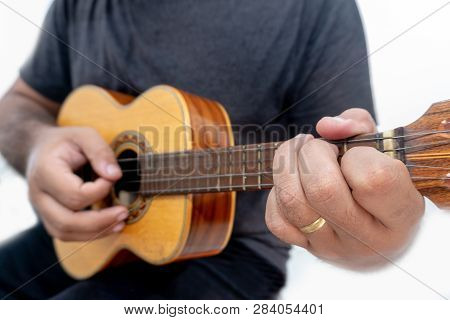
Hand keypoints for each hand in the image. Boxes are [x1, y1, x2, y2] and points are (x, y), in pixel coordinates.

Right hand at [26, 126, 127, 240]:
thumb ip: (100, 151)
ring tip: (120, 222)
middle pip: (67, 221)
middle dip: (100, 221)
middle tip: (124, 212)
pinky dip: (89, 234)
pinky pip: (66, 234)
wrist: (40, 149)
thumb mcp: (84, 134)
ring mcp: (41, 209)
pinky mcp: (48, 217)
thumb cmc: (65, 142)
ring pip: (65, 232)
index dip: (100, 190)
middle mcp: (38, 194)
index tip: (112, 177)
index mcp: (45, 172)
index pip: (74, 194)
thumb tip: (115, 175)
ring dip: (96, 232)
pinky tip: (109, 226)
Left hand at [265, 109, 424, 267]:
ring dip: (287, 165)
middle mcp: (367, 238)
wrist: (374, 229)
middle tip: (322, 148)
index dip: (358, 154)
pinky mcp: (306, 247)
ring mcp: (333, 246)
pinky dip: (278, 194)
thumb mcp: (383, 147)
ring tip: (300, 154)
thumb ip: (358, 124)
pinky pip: (277, 219)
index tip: (357, 152)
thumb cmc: (381, 179)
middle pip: (322, 189)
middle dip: (314, 153)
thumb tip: (325, 126)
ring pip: (291, 201)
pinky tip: (294, 184)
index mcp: (401, 214)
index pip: (372, 179)